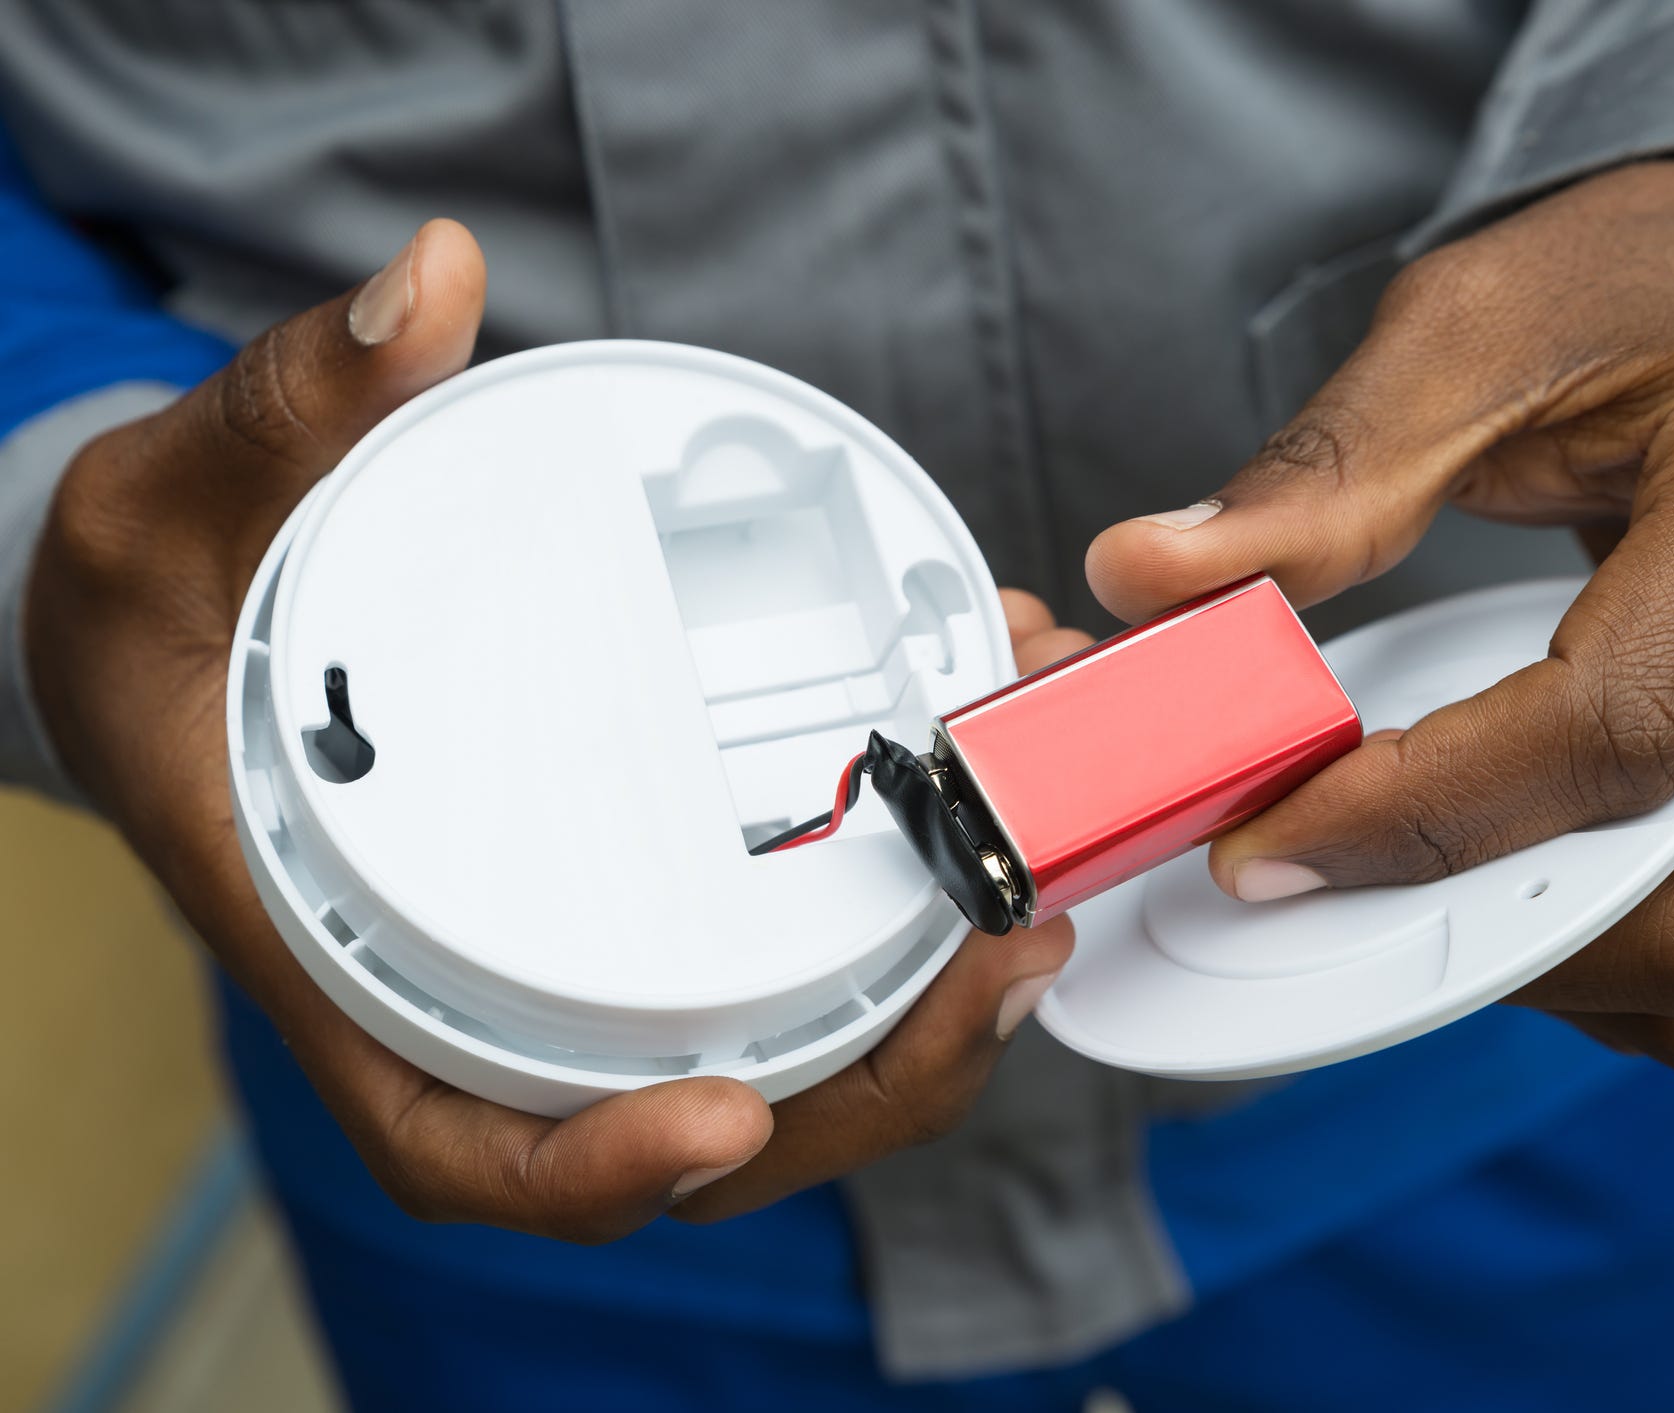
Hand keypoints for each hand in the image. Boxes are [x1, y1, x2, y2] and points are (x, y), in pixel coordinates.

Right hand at [26, 221, 1071, 1238]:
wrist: (181, 653)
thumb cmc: (159, 626)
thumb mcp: (169, 513)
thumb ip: (286, 414)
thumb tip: (426, 284)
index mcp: (351, 966)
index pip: (468, 1139)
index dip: (597, 1164)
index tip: (725, 1113)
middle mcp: (481, 1002)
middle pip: (692, 1133)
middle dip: (870, 1074)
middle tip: (1005, 940)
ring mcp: (572, 967)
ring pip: (771, 1057)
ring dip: (923, 1000)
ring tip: (1034, 871)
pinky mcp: (631, 909)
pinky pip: (782, 961)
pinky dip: (894, 906)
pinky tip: (970, 781)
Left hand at [1088, 157, 1673, 1074]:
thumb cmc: (1650, 275)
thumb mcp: (1473, 328)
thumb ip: (1322, 475)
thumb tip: (1147, 577)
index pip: (1616, 726)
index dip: (1418, 815)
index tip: (1265, 844)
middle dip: (1510, 942)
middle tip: (1349, 884)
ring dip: (1568, 956)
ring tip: (1427, 866)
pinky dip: (1620, 923)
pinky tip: (1516, 848)